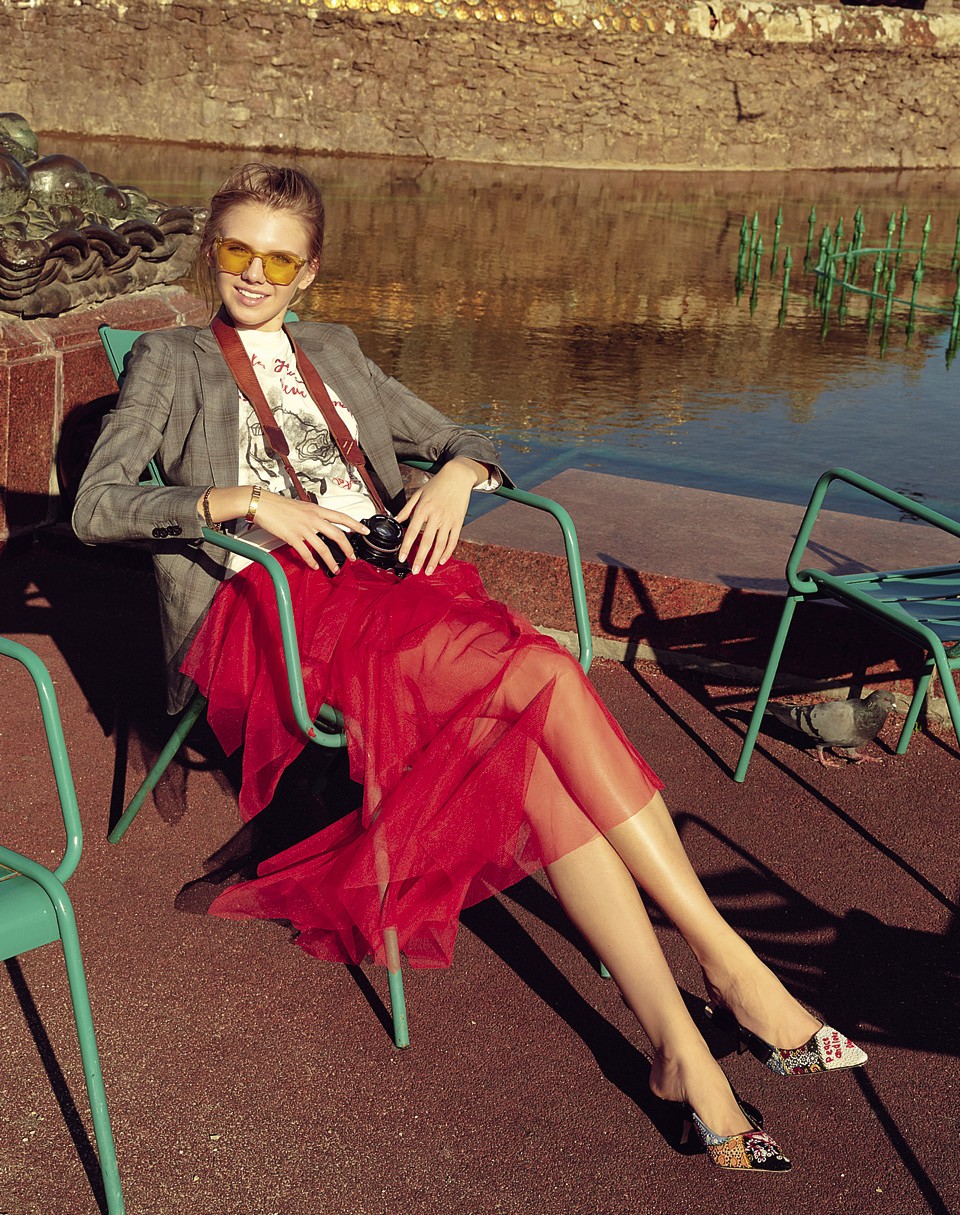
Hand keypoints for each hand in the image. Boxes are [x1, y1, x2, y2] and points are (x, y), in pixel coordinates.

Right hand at [246, 491, 367, 573]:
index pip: (342, 517)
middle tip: (352, 558)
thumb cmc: (279, 505)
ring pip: (323, 548)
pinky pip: (306, 553)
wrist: (262, 504)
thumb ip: (313, 515)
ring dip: (331, 561)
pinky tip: (314, 567)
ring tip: (335, 569)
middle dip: (348, 549)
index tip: (365, 531)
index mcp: (317, 510)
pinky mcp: (292, 537)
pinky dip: (312, 562)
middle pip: (337, 535)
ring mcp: (303, 528)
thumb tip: (321, 523)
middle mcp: (313, 518)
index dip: (355, 524)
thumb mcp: (302, 506)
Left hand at [395, 458, 483, 574]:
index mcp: (423, 509)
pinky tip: (441, 561)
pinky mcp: (458, 522)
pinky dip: (448, 552)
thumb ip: (406, 509)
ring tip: (428, 571)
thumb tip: (395, 520)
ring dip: (433, 560)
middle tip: (415, 571)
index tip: (402, 558)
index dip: (406, 547)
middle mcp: (436, 516)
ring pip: (440, 544)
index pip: (413, 532)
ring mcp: (448, 520)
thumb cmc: (436, 485)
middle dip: (420, 558)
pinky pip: (453, 540)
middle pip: (426, 542)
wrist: (457, 476)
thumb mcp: (418, 493)